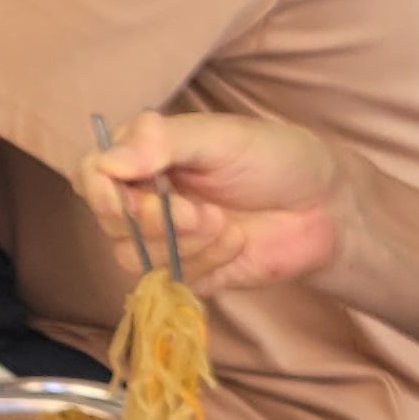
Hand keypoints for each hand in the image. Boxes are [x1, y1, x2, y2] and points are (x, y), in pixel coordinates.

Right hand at [80, 110, 362, 291]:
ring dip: (184, 244)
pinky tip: (236, 243)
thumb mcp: (222, 137)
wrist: (328, 207)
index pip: (91, 176)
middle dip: (152, 221)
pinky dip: (207, 264)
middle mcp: (145, 198)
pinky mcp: (189, 273)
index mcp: (144, 157)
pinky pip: (172, 282)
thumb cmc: (276, 158)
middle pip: (109, 223)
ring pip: (135, 258)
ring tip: (224, 224)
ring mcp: (166, 240)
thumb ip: (163, 142)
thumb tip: (108, 161)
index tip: (127, 195)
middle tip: (198, 210)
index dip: (100, 190)